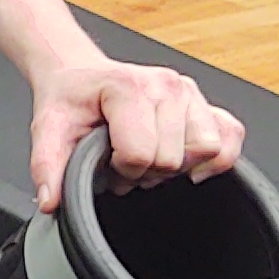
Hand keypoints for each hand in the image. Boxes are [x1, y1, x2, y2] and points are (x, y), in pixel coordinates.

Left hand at [26, 54, 241, 212]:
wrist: (82, 77)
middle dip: (147, 171)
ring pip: (206, 151)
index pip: (141, 153)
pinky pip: (232, 136)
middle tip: (125, 159)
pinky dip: (215, 158)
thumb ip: (47, 167)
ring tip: (150, 156)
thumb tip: (51, 202)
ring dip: (178, 165)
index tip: (107, 159)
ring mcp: (190, 92)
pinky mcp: (206, 104)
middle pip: (174, 158)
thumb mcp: (48, 130)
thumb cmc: (71, 101)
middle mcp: (166, 85)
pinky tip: (185, 162)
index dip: (121, 169)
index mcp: (128, 87)